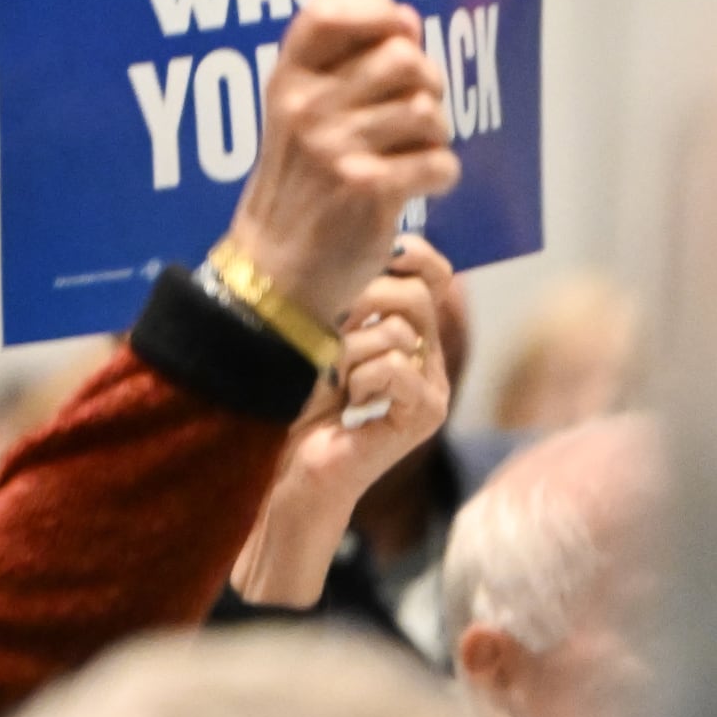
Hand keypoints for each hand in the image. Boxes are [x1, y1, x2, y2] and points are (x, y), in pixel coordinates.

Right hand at [216, 0, 456, 328]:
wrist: (278, 266)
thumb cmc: (300, 185)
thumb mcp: (295, 115)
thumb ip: (341, 67)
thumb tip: (406, 21)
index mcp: (286, 82)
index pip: (328, 13)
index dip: (376, 11)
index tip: (399, 27)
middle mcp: (307, 108)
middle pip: (402, 57)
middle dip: (426, 81)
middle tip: (415, 108)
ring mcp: (337, 148)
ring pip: (428, 112)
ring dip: (433, 136)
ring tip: (407, 155)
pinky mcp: (370, 189)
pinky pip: (440, 162)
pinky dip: (438, 177)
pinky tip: (412, 187)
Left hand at [231, 244, 454, 607]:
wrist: (283, 468)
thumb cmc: (289, 399)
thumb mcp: (310, 334)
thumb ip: (337, 297)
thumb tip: (348, 249)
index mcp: (405, 329)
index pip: (433, 274)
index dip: (413, 256)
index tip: (375, 255)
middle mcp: (427, 354)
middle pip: (415, 295)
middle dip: (361, 303)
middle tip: (328, 333)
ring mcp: (431, 386)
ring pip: (397, 331)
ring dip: (347, 351)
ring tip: (334, 383)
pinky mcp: (427, 413)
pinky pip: (395, 366)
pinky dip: (361, 378)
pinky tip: (350, 403)